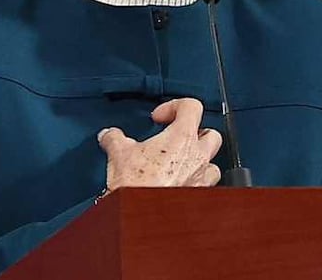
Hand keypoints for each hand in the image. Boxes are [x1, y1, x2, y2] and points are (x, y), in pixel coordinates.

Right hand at [98, 98, 222, 189]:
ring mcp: (202, 179)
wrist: (140, 215)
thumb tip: (109, 135)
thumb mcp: (119, 153)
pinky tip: (179, 186)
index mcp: (182, 137)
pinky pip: (206, 187)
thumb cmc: (137, 185)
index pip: (192, 106)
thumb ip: (115, 138)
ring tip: (180, 164)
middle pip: (211, 134)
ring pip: (213, 163)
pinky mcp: (199, 198)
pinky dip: (195, 184)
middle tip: (175, 138)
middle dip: (195, 133)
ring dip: (199, 161)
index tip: (160, 117)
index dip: (175, 106)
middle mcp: (198, 157)